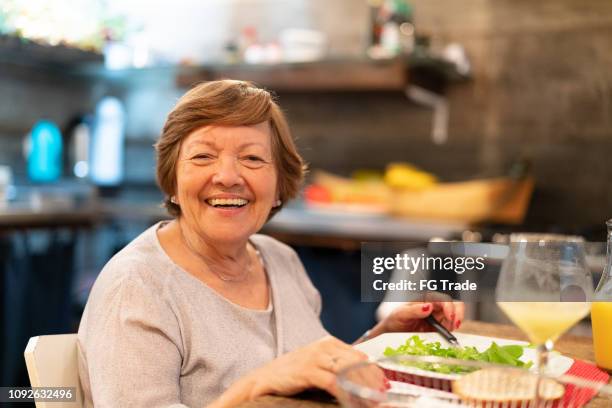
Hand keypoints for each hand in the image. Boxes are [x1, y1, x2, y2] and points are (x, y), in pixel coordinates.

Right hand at [246, 336, 386, 398]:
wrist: (263, 379)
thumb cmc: (292, 375)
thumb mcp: (317, 366)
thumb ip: (337, 368)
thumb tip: (363, 381)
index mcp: (329, 343)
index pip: (360, 355)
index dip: (374, 372)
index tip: (385, 386)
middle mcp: (323, 346)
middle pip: (357, 362)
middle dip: (372, 381)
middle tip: (382, 396)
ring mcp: (315, 357)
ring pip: (349, 371)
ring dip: (363, 388)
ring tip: (371, 401)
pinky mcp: (307, 371)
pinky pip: (333, 382)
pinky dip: (346, 393)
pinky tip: (352, 402)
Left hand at [364, 301, 464, 341]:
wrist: (391, 334)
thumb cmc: (394, 320)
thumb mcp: (400, 314)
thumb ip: (414, 310)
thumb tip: (428, 306)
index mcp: (426, 299)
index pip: (443, 299)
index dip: (449, 307)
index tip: (450, 317)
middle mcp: (434, 307)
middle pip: (454, 306)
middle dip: (457, 315)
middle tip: (454, 325)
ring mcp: (438, 318)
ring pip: (455, 318)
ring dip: (454, 325)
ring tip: (447, 332)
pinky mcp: (439, 329)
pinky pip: (450, 329)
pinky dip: (451, 333)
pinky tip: (446, 336)